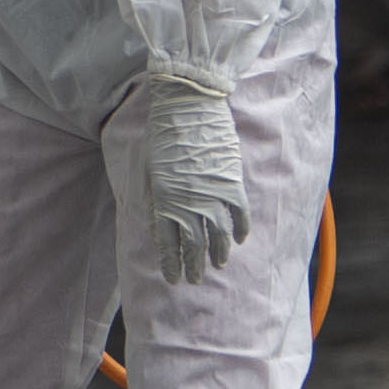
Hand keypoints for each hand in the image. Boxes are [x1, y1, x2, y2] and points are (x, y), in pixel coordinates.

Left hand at [144, 69, 249, 285]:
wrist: (188, 108)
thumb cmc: (161, 135)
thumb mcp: (147, 170)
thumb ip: (153, 200)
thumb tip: (157, 229)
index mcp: (164, 200)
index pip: (168, 243)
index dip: (171, 263)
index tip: (173, 279)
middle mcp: (189, 203)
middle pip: (193, 243)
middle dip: (194, 264)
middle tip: (196, 279)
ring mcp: (213, 195)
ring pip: (218, 234)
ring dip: (218, 252)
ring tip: (218, 265)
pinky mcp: (232, 184)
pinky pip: (240, 214)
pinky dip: (241, 229)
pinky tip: (239, 241)